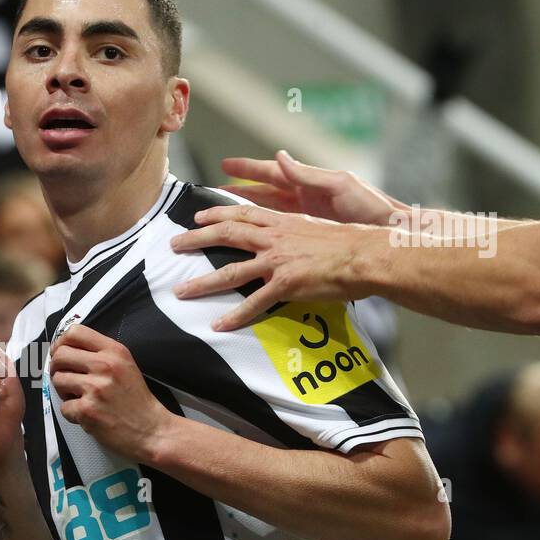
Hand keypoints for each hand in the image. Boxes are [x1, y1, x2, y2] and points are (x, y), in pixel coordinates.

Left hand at [48, 325, 170, 461]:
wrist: (151, 430)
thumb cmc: (136, 400)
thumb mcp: (125, 365)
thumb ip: (100, 354)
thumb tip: (65, 350)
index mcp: (114, 351)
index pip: (75, 332)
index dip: (61, 343)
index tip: (61, 353)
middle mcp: (104, 366)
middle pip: (60, 355)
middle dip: (58, 368)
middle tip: (66, 378)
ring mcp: (95, 388)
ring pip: (58, 380)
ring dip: (63, 391)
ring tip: (79, 398)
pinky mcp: (87, 410)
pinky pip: (63, 407)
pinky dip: (72, 413)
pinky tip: (86, 414)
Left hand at [169, 203, 387, 330]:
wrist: (366, 255)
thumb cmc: (350, 243)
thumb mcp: (318, 226)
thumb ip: (297, 229)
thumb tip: (290, 235)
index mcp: (282, 222)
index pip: (242, 214)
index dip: (217, 214)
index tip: (198, 217)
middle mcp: (274, 238)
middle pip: (226, 234)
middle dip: (196, 239)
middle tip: (173, 245)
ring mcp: (277, 261)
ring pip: (230, 271)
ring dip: (202, 283)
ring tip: (181, 292)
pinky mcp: (285, 284)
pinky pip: (254, 303)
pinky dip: (235, 316)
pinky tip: (218, 325)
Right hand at [220, 151, 403, 225]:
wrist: (388, 236)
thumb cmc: (371, 208)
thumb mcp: (339, 185)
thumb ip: (306, 173)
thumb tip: (279, 156)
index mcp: (308, 183)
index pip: (270, 172)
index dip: (246, 169)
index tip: (225, 165)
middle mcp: (302, 199)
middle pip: (261, 194)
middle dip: (236, 192)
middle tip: (212, 193)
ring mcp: (303, 219)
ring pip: (264, 215)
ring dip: (242, 215)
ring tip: (218, 216)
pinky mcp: (306, 238)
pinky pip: (275, 234)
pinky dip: (258, 235)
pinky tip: (244, 240)